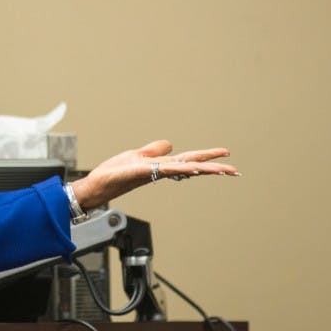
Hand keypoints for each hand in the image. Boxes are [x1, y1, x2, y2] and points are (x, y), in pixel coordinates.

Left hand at [70, 140, 238, 209]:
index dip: (207, 158)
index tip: (227, 156)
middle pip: (190, 166)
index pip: (189, 160)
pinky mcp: (136, 172)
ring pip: (179, 169)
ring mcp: (149, 171)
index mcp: (160, 165)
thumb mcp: (136, 155)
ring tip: (219, 170)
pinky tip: (187, 169)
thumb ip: (154, 150)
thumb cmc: (113, 173)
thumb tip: (170, 144)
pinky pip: (159, 169)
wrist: (96, 186)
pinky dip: (174, 168)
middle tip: (234, 170)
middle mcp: (158, 169)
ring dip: (200, 169)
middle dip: (213, 168)